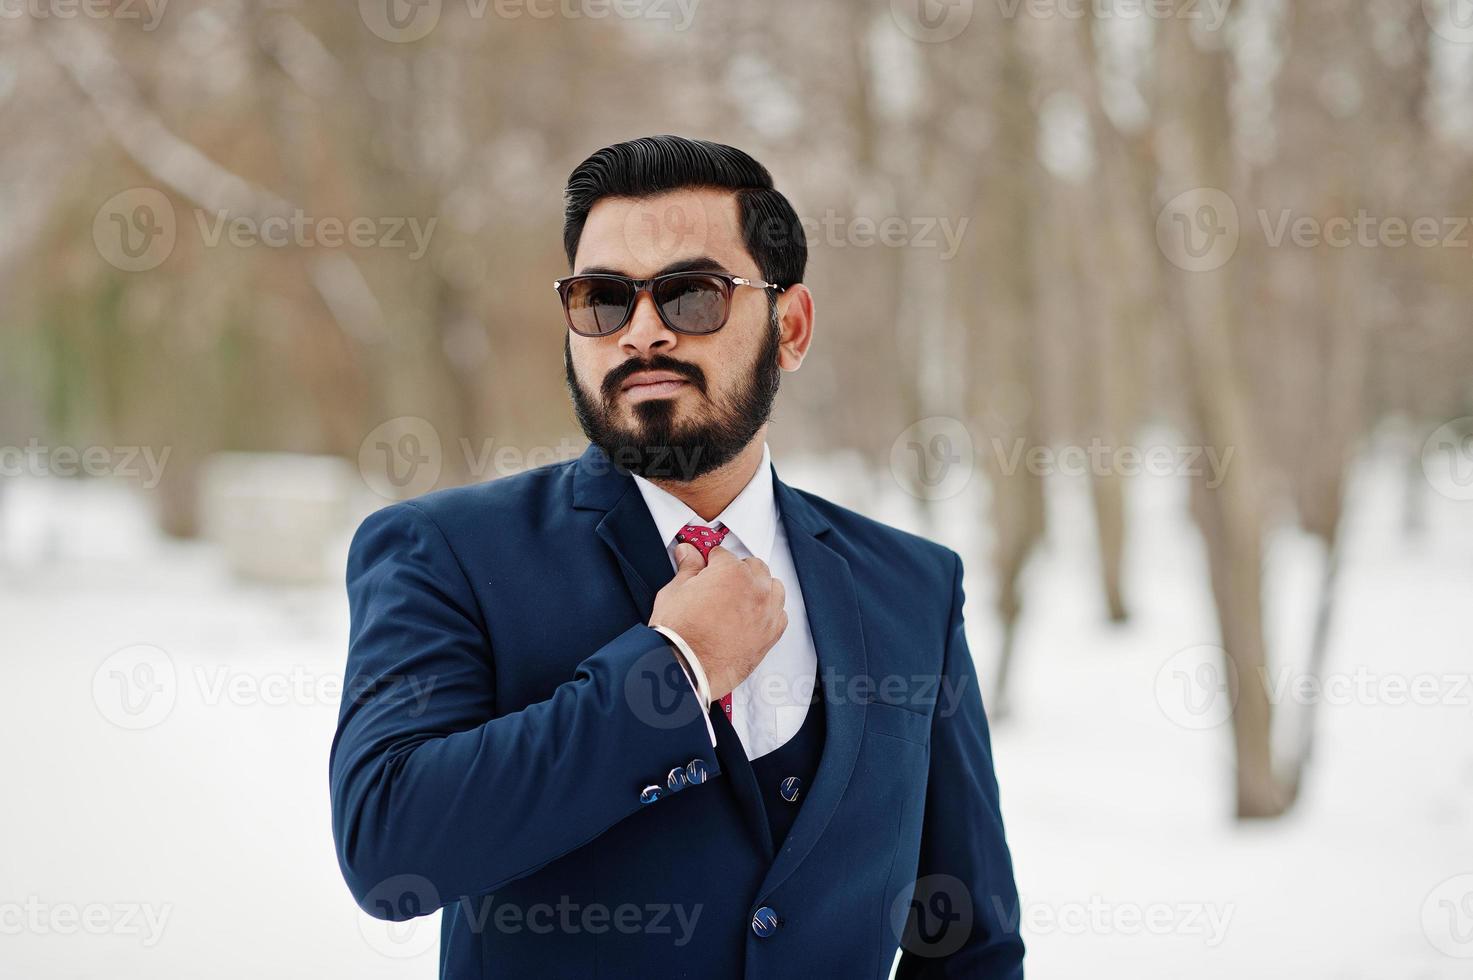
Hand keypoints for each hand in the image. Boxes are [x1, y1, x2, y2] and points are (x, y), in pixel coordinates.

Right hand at [649, 542, 786, 699]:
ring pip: (772, 587)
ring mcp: (767, 611)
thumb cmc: (679, 633)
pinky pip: (780, 614)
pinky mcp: (771, 634)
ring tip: (739, 600)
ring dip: (758, 588)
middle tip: (719, 586)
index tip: (705, 571)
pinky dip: (769, 612)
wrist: (686, 668)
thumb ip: (688, 568)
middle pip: (753, 567)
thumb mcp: (675, 591)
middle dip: (737, 572)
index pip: (723, 555)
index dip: (710, 564)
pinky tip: (752, 618)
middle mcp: (755, 588)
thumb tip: (688, 553)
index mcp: (731, 571)